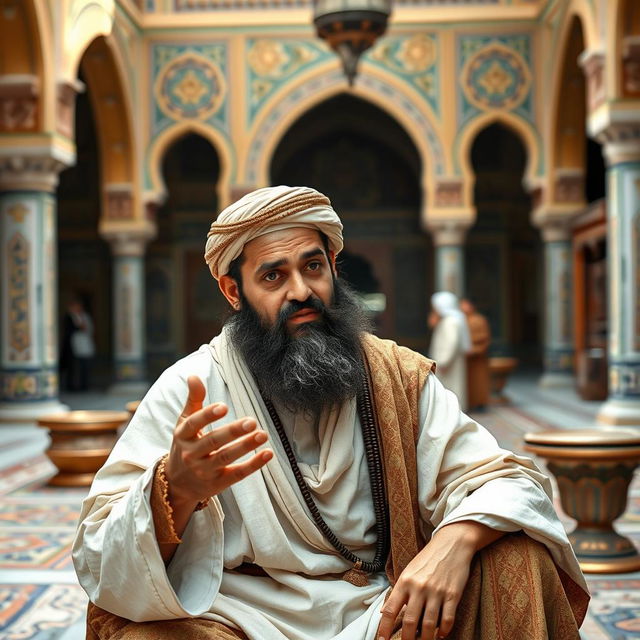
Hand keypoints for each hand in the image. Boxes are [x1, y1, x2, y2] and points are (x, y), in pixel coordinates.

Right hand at [165, 375, 272, 510]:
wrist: (177, 484)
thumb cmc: (186, 445)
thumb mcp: (184, 423)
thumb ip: (193, 400)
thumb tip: (193, 376)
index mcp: (183, 435)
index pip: (194, 424)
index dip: (207, 415)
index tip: (224, 406)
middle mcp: (191, 454)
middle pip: (213, 441)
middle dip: (233, 432)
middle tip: (252, 421)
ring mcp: (204, 470)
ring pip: (225, 458)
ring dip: (245, 446)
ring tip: (263, 434)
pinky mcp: (218, 483)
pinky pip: (237, 474)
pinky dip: (253, 465)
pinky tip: (268, 454)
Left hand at [377, 522, 496, 639]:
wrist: (451, 544)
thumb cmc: (428, 558)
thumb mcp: (409, 571)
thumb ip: (399, 591)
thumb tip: (385, 612)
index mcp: (405, 581)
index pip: (391, 609)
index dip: (385, 627)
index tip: (382, 639)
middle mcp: (419, 587)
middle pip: (410, 621)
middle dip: (407, 639)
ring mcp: (436, 592)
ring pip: (429, 624)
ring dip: (426, 638)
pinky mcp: (453, 595)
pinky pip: (447, 619)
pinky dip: (444, 631)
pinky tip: (441, 634)